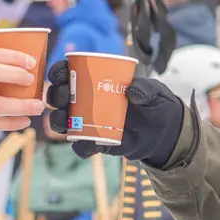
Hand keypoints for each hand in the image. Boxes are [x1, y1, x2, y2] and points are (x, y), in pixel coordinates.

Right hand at [43, 60, 188, 165]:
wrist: (163, 132)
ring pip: (62, 122)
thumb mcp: (154, 92)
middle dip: (56, 95)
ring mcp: (87, 123)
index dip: (59, 72)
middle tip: (65, 95)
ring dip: (59, 120)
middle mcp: (84, 101)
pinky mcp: (95, 142)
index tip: (61, 74)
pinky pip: (81, 146)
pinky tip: (88, 143)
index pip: (68, 73)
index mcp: (94, 81)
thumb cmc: (154, 103)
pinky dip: (81, 146)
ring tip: (66, 121)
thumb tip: (132, 92)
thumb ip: (146, 88)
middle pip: (58, 97)